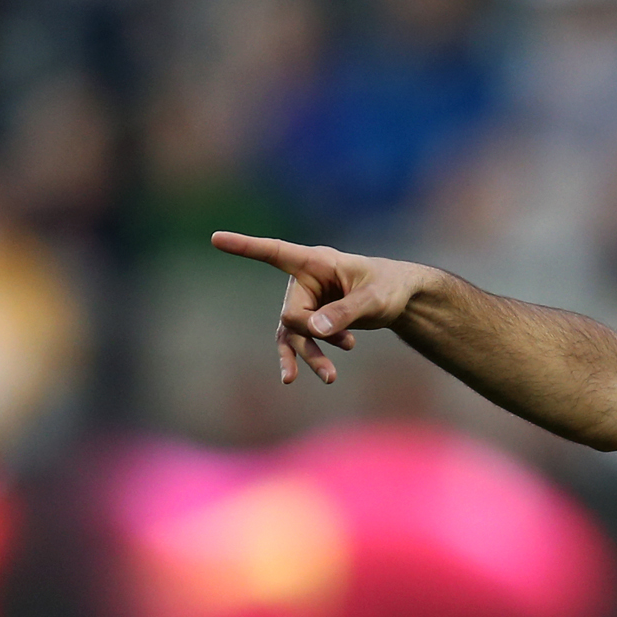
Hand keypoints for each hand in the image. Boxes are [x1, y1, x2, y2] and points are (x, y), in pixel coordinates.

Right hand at [211, 231, 438, 384]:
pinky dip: (308, 358)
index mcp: (316, 262)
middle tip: (348, 342)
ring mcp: (305, 302)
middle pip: (291, 314)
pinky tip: (317, 376)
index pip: (275, 251)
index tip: (215, 238)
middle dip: (314, 335)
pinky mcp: (311, 320)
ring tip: (331, 378)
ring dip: (311, 356)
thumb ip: (345, 312)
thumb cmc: (389, 287)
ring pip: (294, 334)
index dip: (245, 247)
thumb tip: (314, 329)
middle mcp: (304, 281)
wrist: (401, 298)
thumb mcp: (374, 299)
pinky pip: (298, 343)